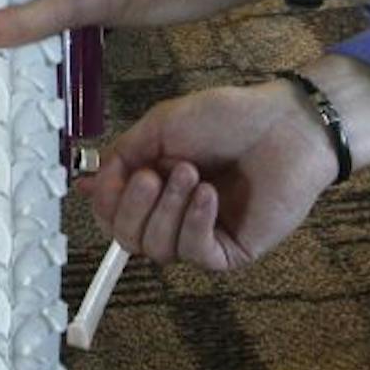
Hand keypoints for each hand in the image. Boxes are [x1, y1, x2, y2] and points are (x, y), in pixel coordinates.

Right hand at [82, 57, 369, 268]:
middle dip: (133, 207)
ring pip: (157, 249)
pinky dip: (194, 222)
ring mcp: (200, 235)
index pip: (111, 214)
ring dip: (167, 209)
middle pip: (127, 238)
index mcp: (154, 186)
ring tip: (191, 173)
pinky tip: (208, 195)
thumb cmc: (229, 118)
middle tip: (154, 174)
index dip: (103, 203)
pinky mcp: (229, 251)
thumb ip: (123, 155)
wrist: (283, 124)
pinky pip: (194, 252)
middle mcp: (172, 215)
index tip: (107, 178)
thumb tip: (86, 183)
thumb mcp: (162, 125)